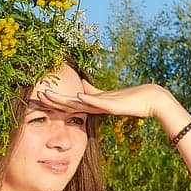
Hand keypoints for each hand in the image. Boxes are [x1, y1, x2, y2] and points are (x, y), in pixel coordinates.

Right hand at [34, 77, 166, 119]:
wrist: (152, 102)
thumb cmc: (131, 98)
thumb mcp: (107, 93)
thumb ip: (93, 90)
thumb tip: (81, 83)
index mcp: (93, 104)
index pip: (70, 102)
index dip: (55, 99)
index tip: (39, 95)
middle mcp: (97, 106)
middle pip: (71, 104)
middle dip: (55, 100)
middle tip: (38, 96)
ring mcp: (105, 106)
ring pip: (81, 103)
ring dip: (65, 100)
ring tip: (51, 95)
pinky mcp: (115, 105)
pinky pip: (99, 102)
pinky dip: (89, 99)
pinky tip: (78, 95)